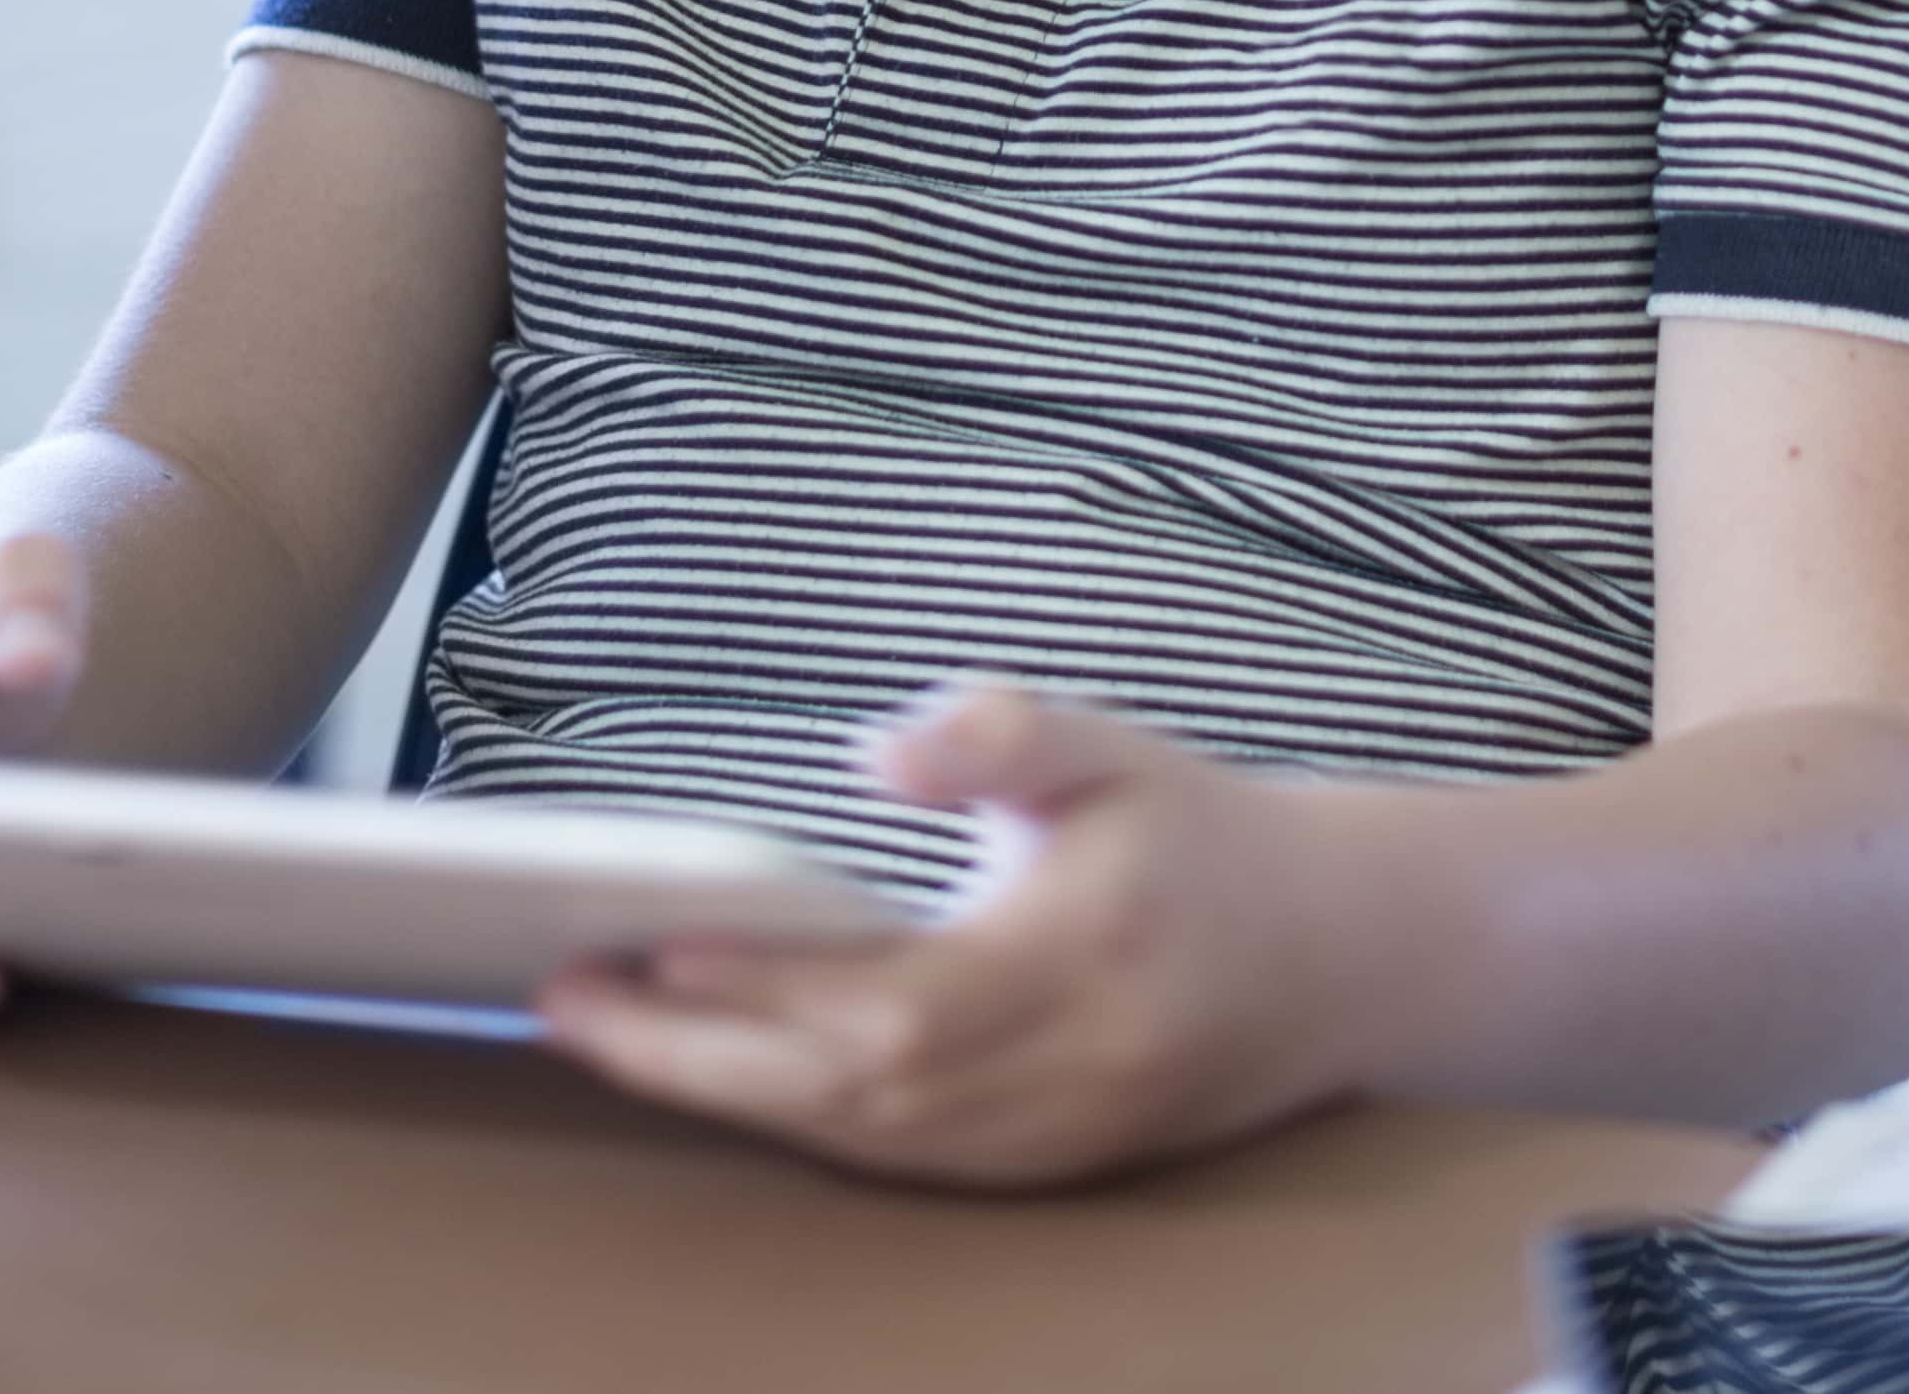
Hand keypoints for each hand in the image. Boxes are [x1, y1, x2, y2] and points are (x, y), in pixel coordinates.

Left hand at [532, 685, 1363, 1187]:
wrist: (1347, 954)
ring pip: (861, 1146)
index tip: (640, 945)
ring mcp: (1056, 1142)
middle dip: (691, 1057)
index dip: (761, 986)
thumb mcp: (1113, 748)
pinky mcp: (1048, 1175)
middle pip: (849, 1096)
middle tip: (561, 999)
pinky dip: (795, 1124)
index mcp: (1079, 956)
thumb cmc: (1207, 838)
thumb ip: (1000, 732)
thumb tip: (877, 753)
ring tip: (605, 1031)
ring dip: (724, 1096)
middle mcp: (1064, 1072)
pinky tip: (722, 1077)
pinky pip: (896, 1166)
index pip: (890, 998)